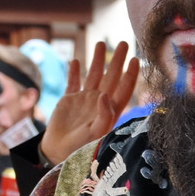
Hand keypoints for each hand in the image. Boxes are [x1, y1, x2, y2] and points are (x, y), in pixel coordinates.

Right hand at [40, 41, 140, 164]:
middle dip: (117, 60)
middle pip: (111, 77)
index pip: (124, 89)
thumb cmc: (80, 147)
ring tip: (101, 44)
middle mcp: (99, 102)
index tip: (136, 60)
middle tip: (124, 43)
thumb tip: (106, 94)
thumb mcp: (95, 133)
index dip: (130, 75)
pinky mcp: (69, 100)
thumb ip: (104, 115)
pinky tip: (75, 61)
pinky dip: (73, 72)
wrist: (58, 153)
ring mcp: (84, 100)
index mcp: (109, 110)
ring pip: (93, 75)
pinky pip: (73, 82)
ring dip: (97, 60)